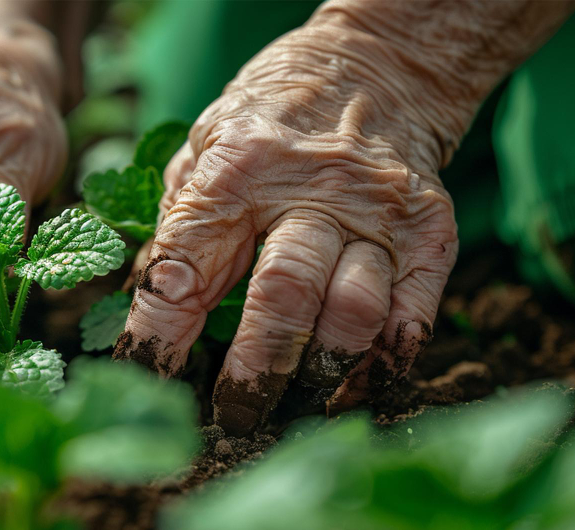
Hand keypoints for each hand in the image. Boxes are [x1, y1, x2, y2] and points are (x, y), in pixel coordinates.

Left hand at [115, 14, 463, 434]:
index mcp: (235, 169)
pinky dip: (381, 367)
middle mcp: (310, 189)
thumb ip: (181, 219)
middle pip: (280, 299)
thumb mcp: (205, 144)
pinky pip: (411, 319)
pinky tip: (353, 386)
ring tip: (297, 404)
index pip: (184, 267)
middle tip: (233, 418)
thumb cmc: (272, 117)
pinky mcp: (430, 231)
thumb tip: (148, 303)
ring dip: (319, 374)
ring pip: (351, 316)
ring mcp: (377, 212)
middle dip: (253, 375)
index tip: (145, 378)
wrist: (377, 65)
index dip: (158, 335)